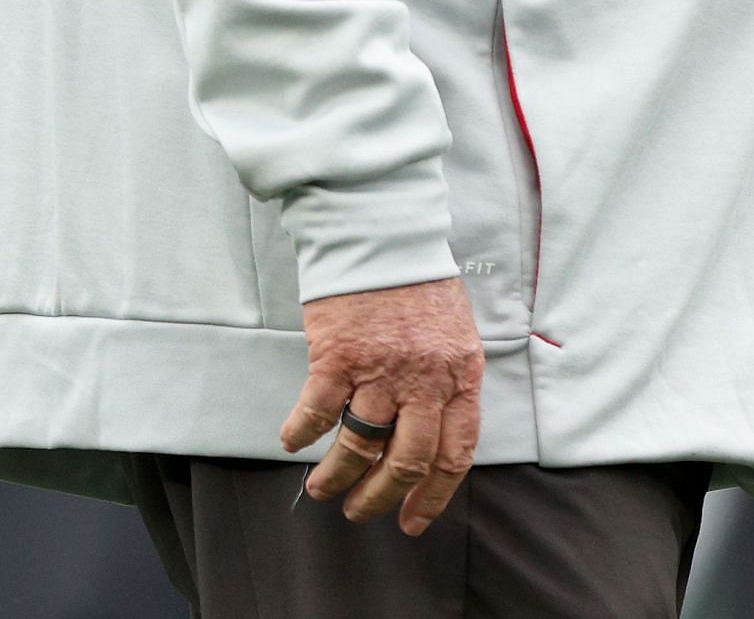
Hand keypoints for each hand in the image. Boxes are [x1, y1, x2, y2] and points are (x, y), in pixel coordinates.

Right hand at [279, 275, 483, 533]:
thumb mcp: (454, 331)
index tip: (412, 521)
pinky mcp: (339, 356)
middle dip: (381, 498)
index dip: (434, 496)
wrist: (383, 232)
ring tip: (322, 488)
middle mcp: (426, 376)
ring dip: (337, 477)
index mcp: (461, 371)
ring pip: (359, 446)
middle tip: (360, 510)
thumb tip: (429, 434)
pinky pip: (316, 413)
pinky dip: (301, 434)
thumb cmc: (418, 282)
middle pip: (407, 461)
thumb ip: (447, 381)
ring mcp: (381, 368)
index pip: (455, 452)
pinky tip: (293, 440)